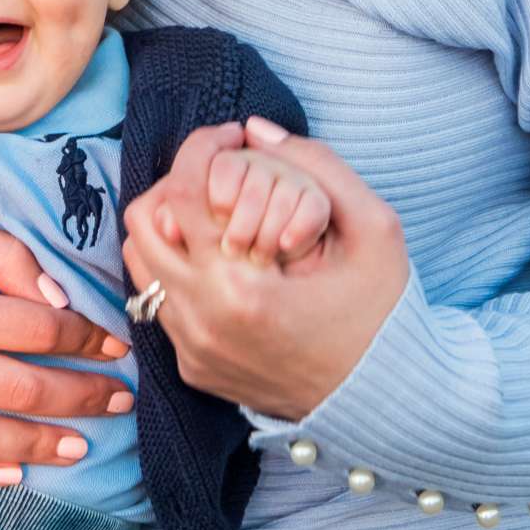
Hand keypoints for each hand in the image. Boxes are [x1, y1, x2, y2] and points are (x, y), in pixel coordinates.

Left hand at [122, 118, 408, 419]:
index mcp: (241, 289)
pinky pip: (162, 305)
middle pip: (142, 224)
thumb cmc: (386, 313)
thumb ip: (318, 165)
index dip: (201, 148)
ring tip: (218, 215)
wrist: (388, 402)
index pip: (182, 192)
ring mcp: (193, 351)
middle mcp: (202, 324)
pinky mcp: (195, 370)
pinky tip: (224, 261)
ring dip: (171, 228)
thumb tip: (255, 128)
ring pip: (141, 265)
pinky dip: (180, 272)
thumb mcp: (375, 228)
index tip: (231, 137)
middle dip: (175, 184)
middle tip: (218, 175)